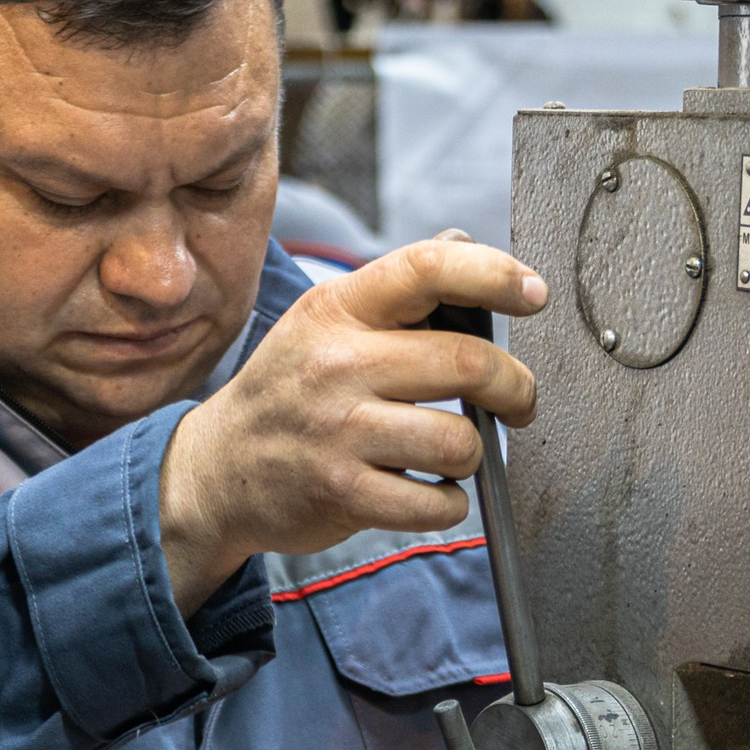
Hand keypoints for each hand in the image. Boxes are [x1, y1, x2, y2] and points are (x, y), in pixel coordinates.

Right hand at [157, 233, 547, 614]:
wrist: (217, 471)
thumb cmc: (288, 392)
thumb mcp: (321, 323)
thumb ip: (392, 292)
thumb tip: (464, 245)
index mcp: (338, 310)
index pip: (428, 269)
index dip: (495, 275)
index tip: (532, 294)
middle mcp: (336, 366)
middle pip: (465, 364)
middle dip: (513, 387)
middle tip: (518, 400)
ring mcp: (338, 434)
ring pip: (458, 442)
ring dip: (474, 453)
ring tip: (455, 452)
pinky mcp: (343, 494)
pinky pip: (437, 504)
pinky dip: (450, 503)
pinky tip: (432, 491)